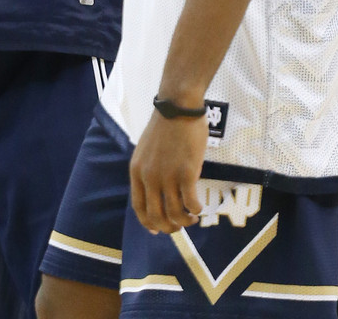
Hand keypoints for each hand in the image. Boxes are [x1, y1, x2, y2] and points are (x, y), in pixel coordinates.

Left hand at [129, 110, 207, 233]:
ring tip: (192, 218)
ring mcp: (167, 176)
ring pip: (175, 214)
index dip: (148, 223)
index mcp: (137, 171)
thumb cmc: (165, 125)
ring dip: (185, 222)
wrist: (178, 108)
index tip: (157, 230)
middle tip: (179, 227)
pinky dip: (196, 210)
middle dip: (169, 227)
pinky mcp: (186, 173)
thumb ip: (148, 169)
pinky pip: (191, 203)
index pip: (139, 207)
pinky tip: (200, 208)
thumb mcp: (146, 150)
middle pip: (156, 216)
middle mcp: (149, 178)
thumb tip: (156, 189)